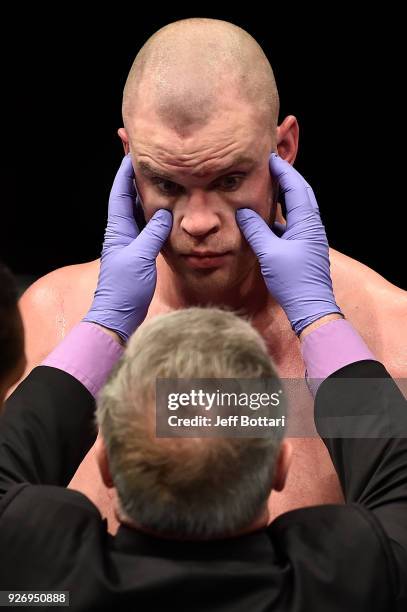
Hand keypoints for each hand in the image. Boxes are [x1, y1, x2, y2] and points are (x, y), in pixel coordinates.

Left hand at [83, 155, 171, 340]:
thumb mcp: (141, 257)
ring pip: (138, 214)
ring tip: (162, 182)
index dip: (124, 173)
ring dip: (147, 198)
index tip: (132, 153)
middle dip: (136, 181)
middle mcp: (121, 233)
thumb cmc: (125, 288)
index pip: (119, 193)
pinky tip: (166, 214)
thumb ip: (153, 233)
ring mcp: (129, 244)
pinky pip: (146, 230)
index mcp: (117, 229)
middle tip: (150, 163)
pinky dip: (154, 219)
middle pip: (127, 200)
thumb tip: (166, 212)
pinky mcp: (137, 256)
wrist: (117, 316)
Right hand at [236, 153, 341, 335]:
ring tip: (266, 188)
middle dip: (287, 178)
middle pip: (301, 194)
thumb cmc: (292, 280)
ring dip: (284, 197)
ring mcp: (309, 238)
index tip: (270, 158)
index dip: (284, 171)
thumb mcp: (269, 253)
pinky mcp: (304, 249)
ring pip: (297, 210)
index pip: (296, 187)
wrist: (310, 307)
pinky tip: (265, 220)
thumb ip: (255, 230)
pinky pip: (292, 225)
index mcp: (307, 222)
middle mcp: (312, 226)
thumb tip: (243, 212)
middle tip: (271, 167)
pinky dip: (280, 217)